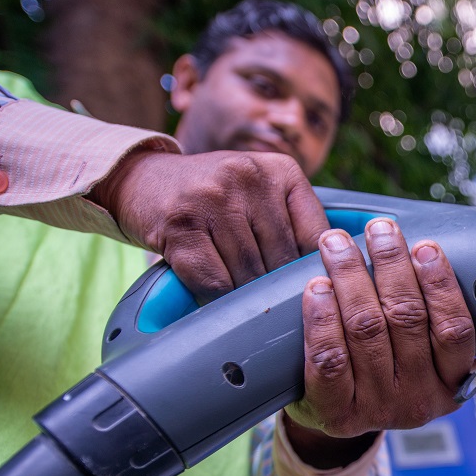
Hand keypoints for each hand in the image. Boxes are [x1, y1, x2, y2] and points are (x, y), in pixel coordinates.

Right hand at [89, 149, 328, 299]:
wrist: (143, 179)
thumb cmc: (215, 197)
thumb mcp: (261, 191)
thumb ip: (294, 221)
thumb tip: (331, 274)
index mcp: (281, 170)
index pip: (316, 234)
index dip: (313, 270)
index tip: (309, 291)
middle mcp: (248, 177)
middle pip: (281, 258)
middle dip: (275, 288)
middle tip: (271, 305)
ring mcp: (212, 198)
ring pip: (248, 273)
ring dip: (245, 296)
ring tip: (243, 301)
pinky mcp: (180, 224)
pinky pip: (214, 281)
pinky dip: (216, 296)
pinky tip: (215, 294)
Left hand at [283, 220, 475, 467]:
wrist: (337, 416)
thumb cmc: (387, 370)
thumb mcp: (426, 357)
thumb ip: (442, 323)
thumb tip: (468, 268)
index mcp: (452, 383)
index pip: (455, 330)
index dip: (440, 284)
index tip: (424, 246)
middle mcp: (419, 399)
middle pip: (406, 319)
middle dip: (390, 265)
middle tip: (378, 230)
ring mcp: (377, 408)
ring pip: (366, 329)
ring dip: (350, 276)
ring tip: (338, 243)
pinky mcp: (335, 412)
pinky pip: (329, 357)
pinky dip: (321, 318)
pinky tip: (317, 288)